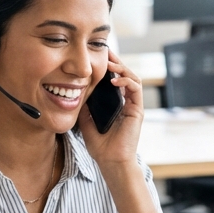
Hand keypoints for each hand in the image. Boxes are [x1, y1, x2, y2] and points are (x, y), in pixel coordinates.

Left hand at [78, 51, 142, 168]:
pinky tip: (114, 80)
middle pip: (124, 74)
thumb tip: (76, 91)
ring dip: (122, 68)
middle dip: (115, 61)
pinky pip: (135, 89)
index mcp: (116, 104)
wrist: (111, 162)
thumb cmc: (100, 146)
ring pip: (132, 78)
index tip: (97, 56)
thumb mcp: (86, 121)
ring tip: (110, 63)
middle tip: (104, 51)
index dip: (108, 66)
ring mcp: (133, 105)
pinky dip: (126, 81)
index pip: (114, 79)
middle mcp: (126, 102)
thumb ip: (84, 106)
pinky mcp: (137, 110)